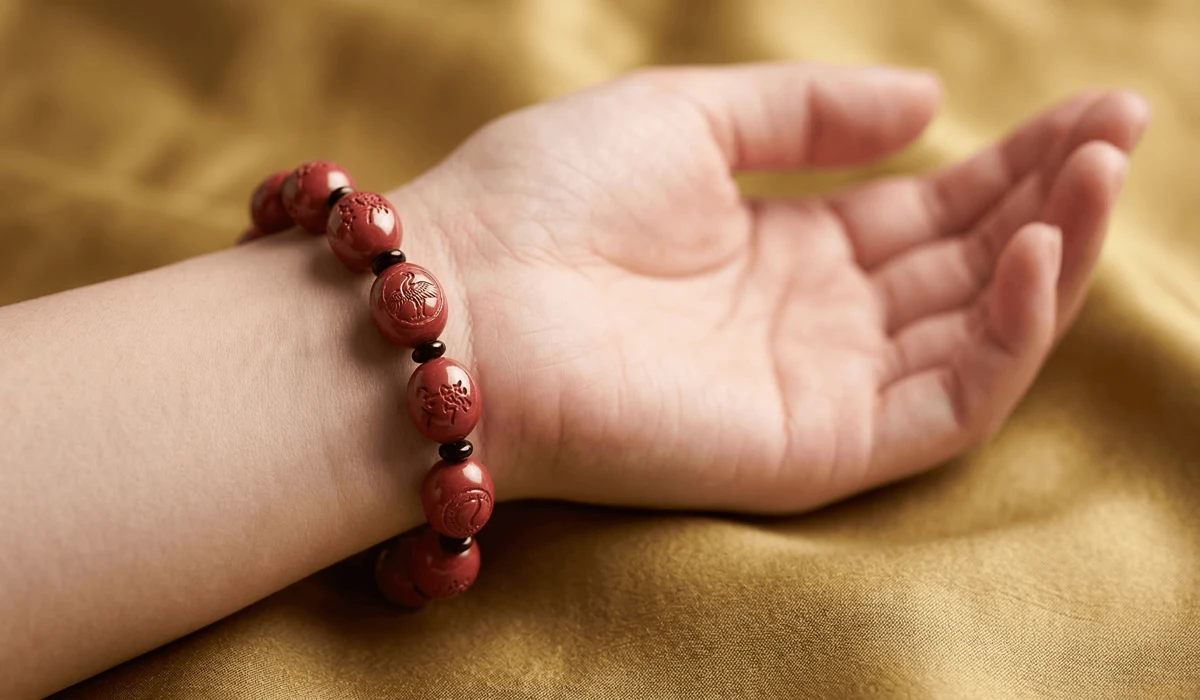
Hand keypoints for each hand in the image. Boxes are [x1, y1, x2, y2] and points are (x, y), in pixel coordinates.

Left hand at [395, 63, 1147, 512]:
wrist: (464, 302)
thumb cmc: (548, 197)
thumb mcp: (691, 118)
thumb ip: (809, 114)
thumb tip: (928, 100)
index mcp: (785, 246)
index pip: (928, 208)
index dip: (1014, 159)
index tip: (1095, 107)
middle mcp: (813, 321)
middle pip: (964, 265)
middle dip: (1049, 198)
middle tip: (1122, 129)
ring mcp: (818, 388)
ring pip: (973, 336)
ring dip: (1046, 259)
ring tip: (1093, 177)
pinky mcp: (814, 450)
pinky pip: (941, 405)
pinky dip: (1001, 339)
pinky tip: (1027, 255)